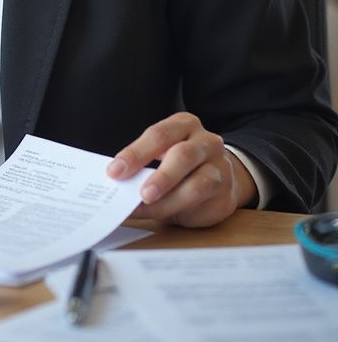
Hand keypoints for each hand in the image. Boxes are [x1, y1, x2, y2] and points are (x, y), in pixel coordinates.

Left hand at [106, 112, 256, 226]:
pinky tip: (164, 216)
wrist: (220, 178)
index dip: (135, 153)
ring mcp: (221, 168)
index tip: (114, 171)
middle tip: (140, 194)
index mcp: (184, 124)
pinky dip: (180, 211)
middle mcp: (206, 142)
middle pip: (182, 156)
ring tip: (148, 208)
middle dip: (159, 177)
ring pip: (198, 183)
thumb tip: (116, 185)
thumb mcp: (162, 154)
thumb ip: (143, 166)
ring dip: (169, 199)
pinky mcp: (227, 195)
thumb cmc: (180, 164)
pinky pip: (204, 204)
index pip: (158, 135)